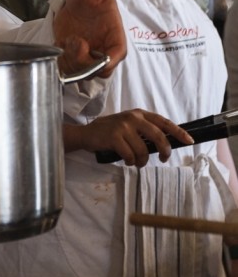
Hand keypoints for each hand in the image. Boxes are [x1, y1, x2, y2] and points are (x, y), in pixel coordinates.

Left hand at [54, 0, 133, 78]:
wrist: (71, 2)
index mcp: (115, 38)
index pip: (116, 57)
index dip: (103, 59)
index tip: (85, 44)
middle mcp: (104, 51)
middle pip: (96, 70)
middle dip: (81, 59)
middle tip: (72, 39)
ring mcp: (89, 58)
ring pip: (81, 72)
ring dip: (69, 58)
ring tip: (65, 39)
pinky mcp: (75, 61)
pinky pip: (68, 71)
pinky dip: (61, 61)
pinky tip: (60, 44)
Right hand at [63, 110, 193, 166]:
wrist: (87, 133)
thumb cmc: (110, 131)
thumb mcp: (129, 125)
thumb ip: (144, 129)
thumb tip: (166, 143)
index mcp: (139, 114)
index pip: (164, 122)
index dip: (178, 132)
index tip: (189, 141)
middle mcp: (132, 118)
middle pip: (158, 136)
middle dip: (164, 150)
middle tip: (163, 159)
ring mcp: (123, 127)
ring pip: (143, 150)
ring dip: (142, 161)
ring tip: (137, 162)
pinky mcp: (114, 137)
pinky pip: (130, 155)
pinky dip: (130, 162)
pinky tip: (126, 161)